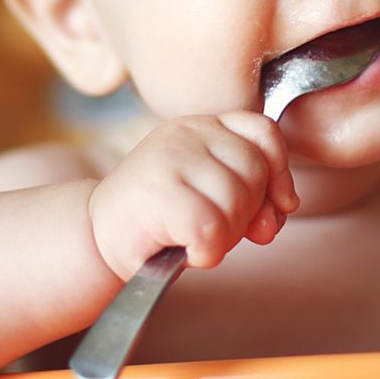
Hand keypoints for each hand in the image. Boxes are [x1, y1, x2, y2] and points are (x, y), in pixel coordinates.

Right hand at [87, 111, 297, 279]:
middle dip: (249, 213)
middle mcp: (187, 131)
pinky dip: (208, 252)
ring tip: (199, 240)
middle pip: (255, 170)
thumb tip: (283, 208)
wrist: (96, 239)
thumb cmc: (164, 219)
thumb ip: (256, 195)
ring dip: (227, 236)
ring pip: (236, 201)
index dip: (279, 172)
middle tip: (218, 230)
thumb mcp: (216, 195)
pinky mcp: (157, 192)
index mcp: (204, 125)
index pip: (264, 132)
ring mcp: (170, 157)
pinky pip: (211, 228)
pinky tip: (190, 254)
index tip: (276, 205)